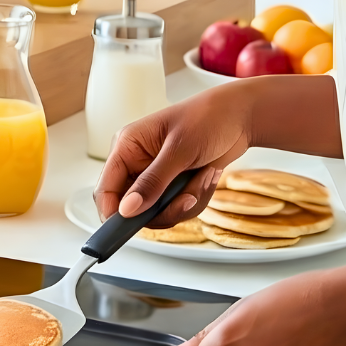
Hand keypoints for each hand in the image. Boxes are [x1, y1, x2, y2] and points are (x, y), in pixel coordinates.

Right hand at [94, 84, 255, 226]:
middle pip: (133, 207)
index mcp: (127, 146)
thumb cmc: (208, 118)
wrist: (240, 117)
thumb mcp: (180, 150)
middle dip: (164, 208)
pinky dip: (196, 198)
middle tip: (187, 198)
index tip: (129, 229)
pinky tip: (207, 177)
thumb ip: (152, 182)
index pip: (105, 188)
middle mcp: (137, 163)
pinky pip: (177, 208)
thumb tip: (127, 209)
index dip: (113, 212)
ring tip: (203, 177)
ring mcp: (156, 176)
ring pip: (158, 212)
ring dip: (186, 201)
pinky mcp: (173, 185)